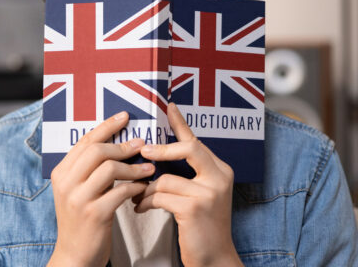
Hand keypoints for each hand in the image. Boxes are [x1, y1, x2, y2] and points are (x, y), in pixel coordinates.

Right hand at [47, 111, 154, 266]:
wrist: (75, 255)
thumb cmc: (82, 220)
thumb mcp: (77, 191)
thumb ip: (89, 170)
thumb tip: (115, 144)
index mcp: (61, 173)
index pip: (85, 141)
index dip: (106, 126)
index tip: (125, 117)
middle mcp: (66, 183)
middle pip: (97, 151)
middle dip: (123, 145)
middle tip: (142, 144)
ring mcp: (79, 199)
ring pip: (110, 169)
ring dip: (133, 167)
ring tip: (148, 168)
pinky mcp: (94, 214)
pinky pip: (120, 192)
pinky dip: (135, 187)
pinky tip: (144, 187)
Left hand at [134, 103, 242, 266]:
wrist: (213, 258)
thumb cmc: (200, 227)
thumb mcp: (197, 196)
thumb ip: (184, 174)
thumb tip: (152, 155)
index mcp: (220, 170)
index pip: (197, 141)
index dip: (181, 123)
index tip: (169, 106)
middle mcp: (219, 177)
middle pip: (188, 148)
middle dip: (161, 150)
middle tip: (142, 152)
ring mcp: (209, 192)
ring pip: (166, 178)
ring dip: (146, 189)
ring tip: (136, 197)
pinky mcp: (196, 208)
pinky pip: (161, 196)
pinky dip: (146, 201)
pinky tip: (140, 208)